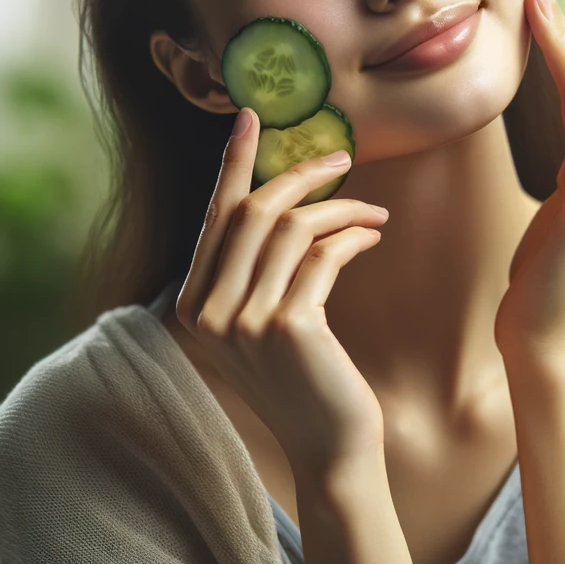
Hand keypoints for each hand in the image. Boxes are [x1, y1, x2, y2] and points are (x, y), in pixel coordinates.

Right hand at [175, 107, 390, 472]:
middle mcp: (207, 312)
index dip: (234, 163)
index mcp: (191, 306)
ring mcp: (243, 321)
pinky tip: (373, 235)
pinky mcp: (289, 327)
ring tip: (373, 212)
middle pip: (253, 211)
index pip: (214, 217)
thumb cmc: (304, 379)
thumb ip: (253, 271)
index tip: (251, 117)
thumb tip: (282, 200)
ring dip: (341, 209)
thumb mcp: (262, 322)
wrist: (331, 446)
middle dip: (301, 174)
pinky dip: (353, 236)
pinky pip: (323, 256)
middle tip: (342, 158)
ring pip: (294, 228)